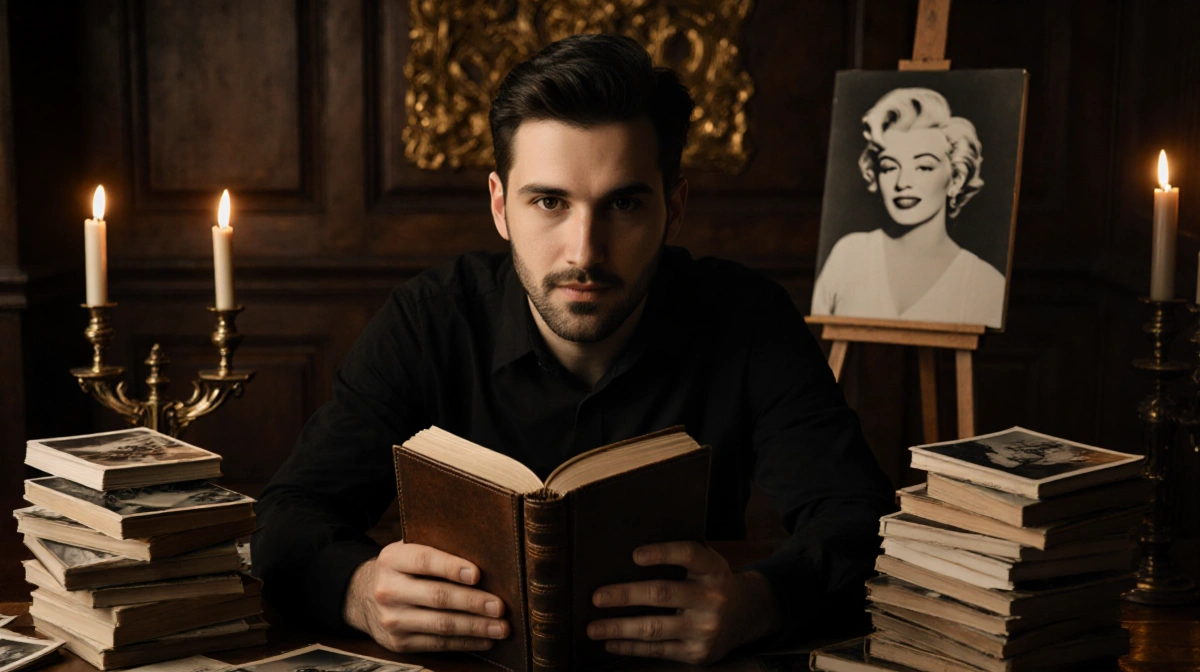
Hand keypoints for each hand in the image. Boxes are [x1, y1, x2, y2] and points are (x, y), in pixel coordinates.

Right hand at [343, 541, 511, 652]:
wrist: (363, 597)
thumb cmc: (401, 569)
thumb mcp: (407, 551)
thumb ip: (435, 548)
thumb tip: (482, 551)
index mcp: (393, 559)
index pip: (424, 560)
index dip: (451, 567)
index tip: (478, 574)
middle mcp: (389, 590)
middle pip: (437, 596)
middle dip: (473, 603)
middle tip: (500, 606)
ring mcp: (393, 619)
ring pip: (441, 625)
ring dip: (476, 628)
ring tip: (501, 627)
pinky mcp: (400, 643)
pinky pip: (438, 644)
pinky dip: (465, 643)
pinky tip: (485, 639)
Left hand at [586, 541, 781, 664]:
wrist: (746, 615)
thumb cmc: (712, 583)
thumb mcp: (707, 564)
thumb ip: (681, 559)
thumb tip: (627, 557)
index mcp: (713, 570)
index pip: (689, 554)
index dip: (662, 553)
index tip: (634, 555)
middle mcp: (712, 599)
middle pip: (661, 594)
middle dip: (625, 595)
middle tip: (596, 597)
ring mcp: (705, 628)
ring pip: (654, 627)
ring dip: (618, 628)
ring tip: (593, 627)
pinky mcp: (697, 653)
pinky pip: (657, 650)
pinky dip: (630, 647)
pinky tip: (611, 643)